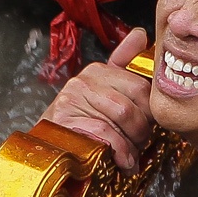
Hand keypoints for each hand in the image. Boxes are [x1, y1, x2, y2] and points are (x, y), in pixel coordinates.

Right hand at [40, 27, 154, 170]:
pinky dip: (119, 152)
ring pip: (122, 117)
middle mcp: (84, 81)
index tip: (148, 127)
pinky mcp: (65, 120)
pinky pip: (105, 133)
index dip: (150, 112)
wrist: (47, 146)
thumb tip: (141, 34)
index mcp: (98, 71)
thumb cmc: (80, 121)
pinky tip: (122, 162)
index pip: (141, 87)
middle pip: (133, 103)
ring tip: (131, 156)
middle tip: (141, 144)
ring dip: (132, 145)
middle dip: (143, 130)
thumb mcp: (103, 91)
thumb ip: (123, 63)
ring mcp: (72, 99)